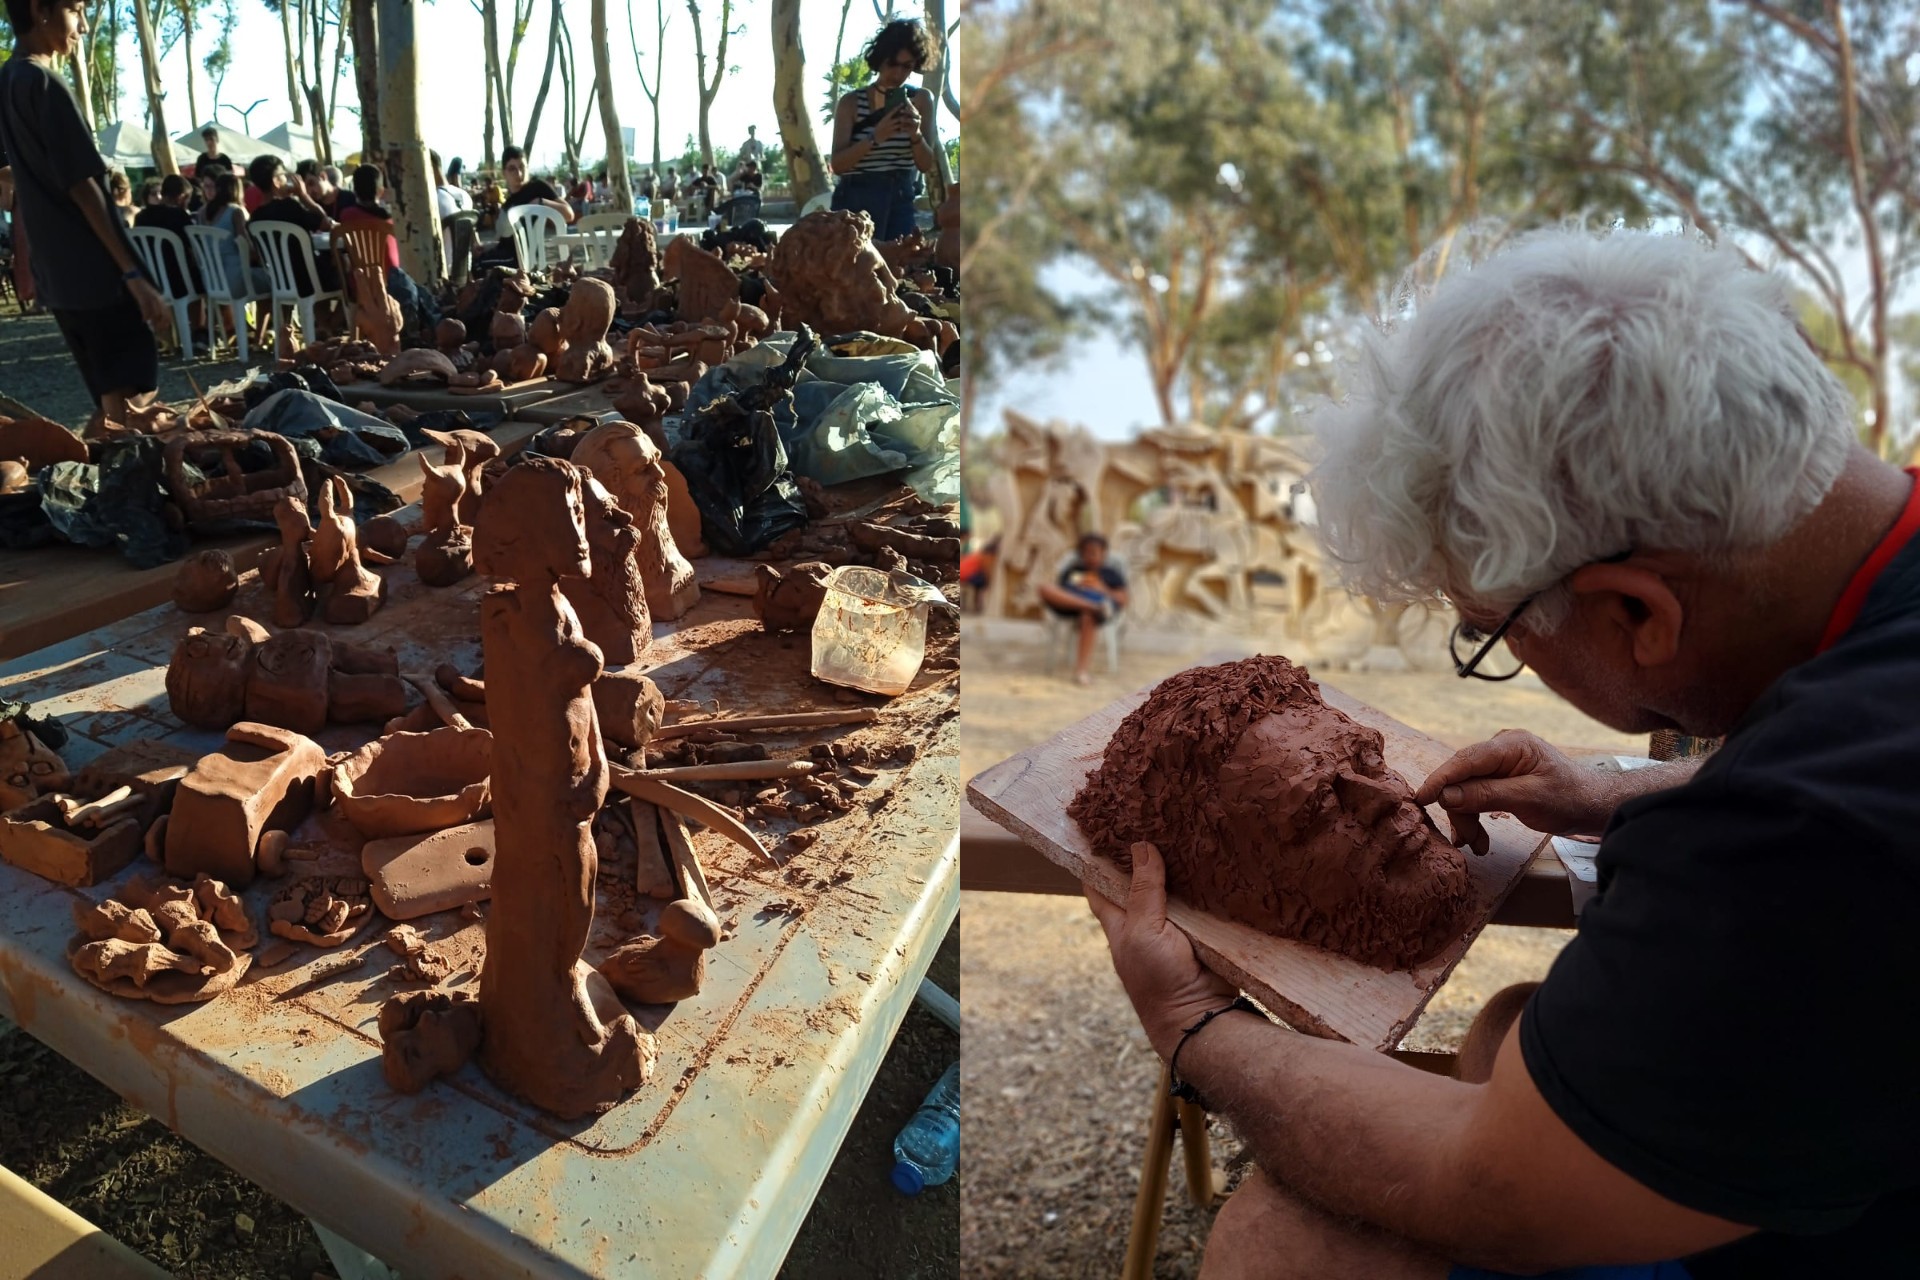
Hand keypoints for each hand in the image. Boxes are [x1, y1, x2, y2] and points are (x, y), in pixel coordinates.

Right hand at [128, 277, 169, 328]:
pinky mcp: (142, 296)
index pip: (167, 313)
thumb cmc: (141, 287)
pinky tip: (144, 320)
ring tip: (151, 327)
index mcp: (160, 299)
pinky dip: (145, 315)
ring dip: (154, 321)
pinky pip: (146, 307)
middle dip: (161, 323)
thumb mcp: (150, 297)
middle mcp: (158, 298)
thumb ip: (154, 306)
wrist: (134, 277)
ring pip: (155, 312)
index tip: (164, 328)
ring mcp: (150, 297)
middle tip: (157, 330)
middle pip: (163, 314)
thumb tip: (154, 317)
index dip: (167, 322)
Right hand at [879, 103, 920, 141]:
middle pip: (899, 118)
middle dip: (904, 116)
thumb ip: (888, 116)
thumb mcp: (883, 120)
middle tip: (909, 113)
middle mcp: (888, 122)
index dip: (898, 107)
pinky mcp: (892, 133)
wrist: (876, 136)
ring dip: (905, 123)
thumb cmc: (879, 127)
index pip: (892, 111)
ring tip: (910, 120)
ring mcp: (890, 128)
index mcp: (886, 118)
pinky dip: (903, 130)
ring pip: (900, 125)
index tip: (902, 103)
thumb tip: (893, 110)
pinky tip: (907, 128)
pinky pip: (899, 131)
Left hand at [1085, 840, 1238, 1059]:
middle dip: (1145, 854)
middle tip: (1152, 816)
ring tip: (1183, 825)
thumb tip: (1141, 847)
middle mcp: (1145, 922)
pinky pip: (1201, 901)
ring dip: (1179, 865)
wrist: (1200, 1016)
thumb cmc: (1158, 978)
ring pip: (1173, 888)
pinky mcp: (1203, 931)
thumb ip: (1143, 891)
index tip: (1100, 828)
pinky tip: (1211, 856)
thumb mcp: (1143, 931)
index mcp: (1120, 923)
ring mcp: (1175, 927)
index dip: (1097, 860)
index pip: (1100, 886)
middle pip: (1140, 881)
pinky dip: (1204, 883)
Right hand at [1414, 729, 1614, 847]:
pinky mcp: (1501, 777)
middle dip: (1459, 809)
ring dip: (1467, 818)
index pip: (1465, 760)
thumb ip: (1485, 795)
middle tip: (1464, 839)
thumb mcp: (1528, 800)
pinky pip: (1476, 794)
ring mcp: (1501, 762)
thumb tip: (1445, 796)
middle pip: (1462, 777)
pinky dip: (1475, 815)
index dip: (1440, 779)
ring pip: (1466, 789)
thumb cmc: (1569, 799)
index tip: (1420, 799)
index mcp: (1510, 744)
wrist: (1594, 806)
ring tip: (1476, 844)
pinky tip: (1478, 837)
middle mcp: (1501, 748)